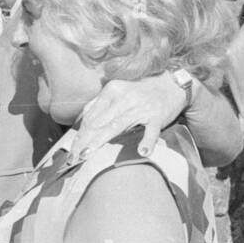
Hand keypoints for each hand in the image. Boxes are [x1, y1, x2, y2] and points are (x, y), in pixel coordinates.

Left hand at [71, 73, 185, 159]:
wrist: (172, 85)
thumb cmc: (141, 91)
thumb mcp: (118, 90)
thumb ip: (100, 103)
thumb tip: (82, 119)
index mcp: (112, 91)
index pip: (91, 115)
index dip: (79, 133)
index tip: (71, 149)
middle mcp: (124, 98)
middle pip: (99, 122)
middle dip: (83, 140)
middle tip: (73, 157)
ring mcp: (141, 108)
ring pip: (117, 125)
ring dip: (100, 141)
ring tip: (87, 154)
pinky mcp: (157, 117)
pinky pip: (151, 131)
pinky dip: (147, 141)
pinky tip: (142, 151)